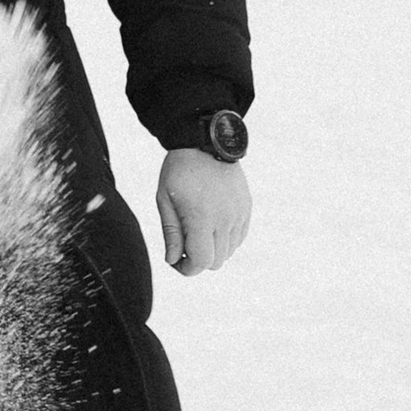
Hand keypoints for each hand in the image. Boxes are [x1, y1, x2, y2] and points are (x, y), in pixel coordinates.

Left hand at [156, 148, 250, 276]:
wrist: (205, 142)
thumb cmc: (179, 171)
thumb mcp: (164, 200)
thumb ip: (171, 233)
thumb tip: (173, 260)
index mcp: (202, 218)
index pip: (201, 262)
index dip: (186, 268)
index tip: (176, 260)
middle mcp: (225, 219)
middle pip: (216, 262)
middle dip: (198, 260)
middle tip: (184, 245)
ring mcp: (239, 214)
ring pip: (229, 252)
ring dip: (213, 250)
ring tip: (197, 231)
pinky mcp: (246, 209)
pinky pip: (239, 238)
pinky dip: (226, 240)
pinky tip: (212, 225)